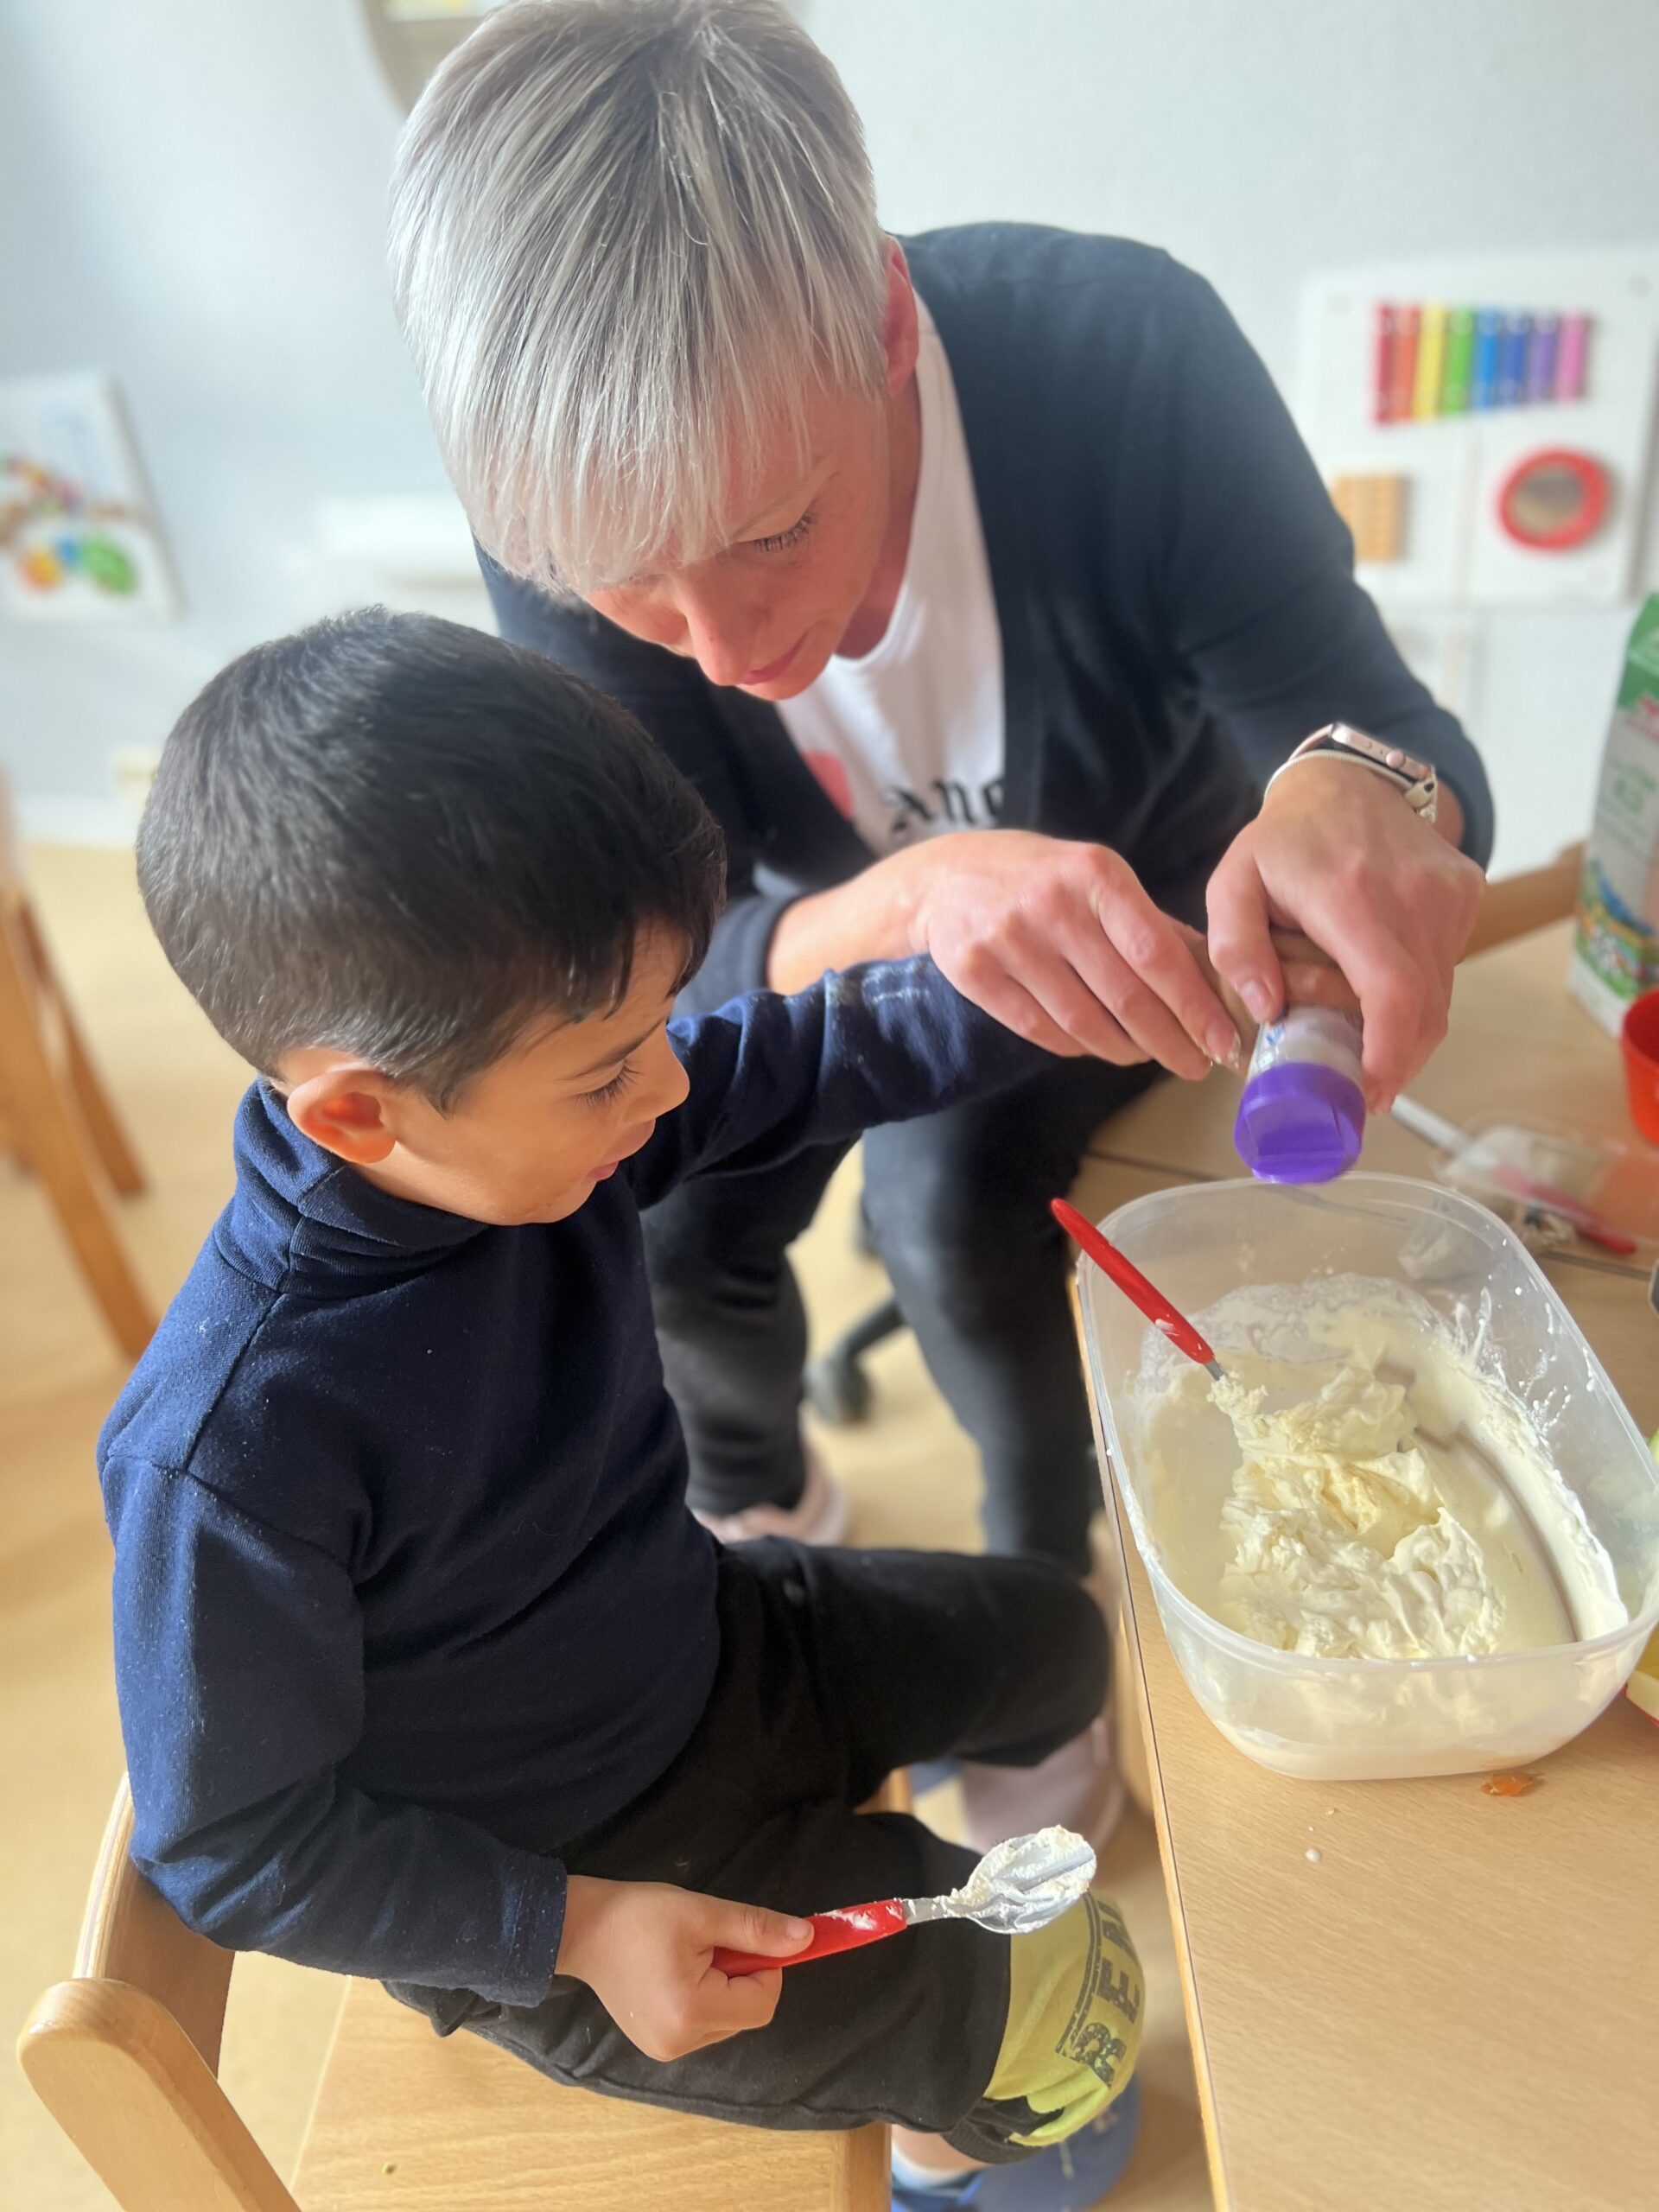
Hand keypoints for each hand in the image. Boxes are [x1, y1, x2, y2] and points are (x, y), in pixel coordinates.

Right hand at [556, 1875, 812, 2061]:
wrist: (580, 1928)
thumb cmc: (639, 1916)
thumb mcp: (702, 1914)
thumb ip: (757, 1930)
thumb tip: (807, 1939)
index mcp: (692, 2014)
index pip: (762, 2004)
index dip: (766, 1968)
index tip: (741, 1939)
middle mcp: (681, 2043)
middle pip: (746, 2014)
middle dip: (741, 1976)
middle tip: (708, 1944)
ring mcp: (666, 2049)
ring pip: (726, 2020)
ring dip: (723, 1987)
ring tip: (686, 1956)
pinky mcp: (656, 2044)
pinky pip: (703, 2025)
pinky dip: (703, 1998)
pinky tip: (674, 1973)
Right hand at [896, 830, 1243, 1075]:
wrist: (947, 877)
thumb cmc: (1039, 878)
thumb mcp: (1096, 877)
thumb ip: (1149, 923)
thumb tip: (1213, 974)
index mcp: (1096, 876)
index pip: (1157, 954)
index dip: (1194, 1006)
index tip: (1223, 1039)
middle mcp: (1051, 906)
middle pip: (1124, 997)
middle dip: (1169, 1041)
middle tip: (1196, 1064)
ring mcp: (1007, 940)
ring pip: (1083, 1022)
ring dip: (1124, 1050)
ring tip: (1145, 1055)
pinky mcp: (973, 973)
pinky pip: (1040, 1030)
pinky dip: (1077, 1048)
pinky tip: (1096, 1046)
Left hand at [1206, 760, 1483, 1110]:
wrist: (1347, 783)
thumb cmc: (1283, 842)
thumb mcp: (1232, 885)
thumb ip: (1235, 949)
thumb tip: (1266, 1010)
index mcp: (1351, 895)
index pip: (1393, 991)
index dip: (1389, 1054)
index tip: (1370, 1093)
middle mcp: (1414, 894)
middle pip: (1426, 1008)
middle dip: (1398, 1062)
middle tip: (1364, 1092)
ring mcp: (1450, 893)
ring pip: (1442, 994)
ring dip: (1409, 1032)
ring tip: (1369, 1049)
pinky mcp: (1467, 894)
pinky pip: (1448, 967)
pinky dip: (1421, 996)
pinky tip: (1384, 995)